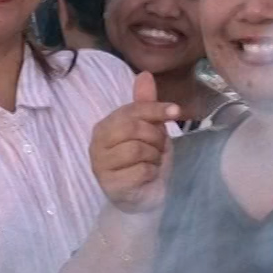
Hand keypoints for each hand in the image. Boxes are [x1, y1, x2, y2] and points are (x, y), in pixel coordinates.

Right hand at [91, 72, 179, 212]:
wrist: (144, 198)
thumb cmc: (145, 162)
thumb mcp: (150, 130)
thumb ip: (145, 105)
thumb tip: (144, 74)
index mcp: (104, 127)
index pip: (131, 110)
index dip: (156, 109)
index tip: (176, 112)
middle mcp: (97, 144)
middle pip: (133, 128)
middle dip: (155, 138)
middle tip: (158, 149)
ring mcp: (101, 166)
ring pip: (138, 149)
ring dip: (154, 157)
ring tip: (151, 163)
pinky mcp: (110, 185)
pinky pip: (140, 170)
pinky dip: (151, 173)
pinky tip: (147, 177)